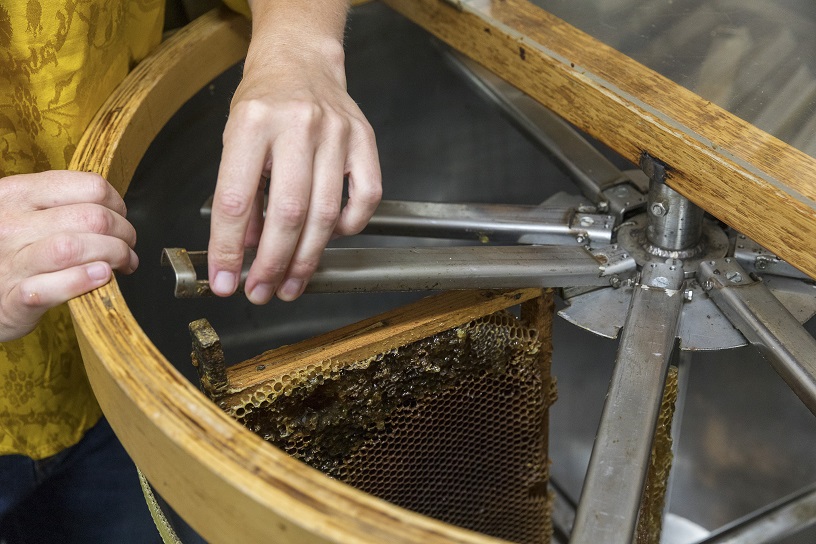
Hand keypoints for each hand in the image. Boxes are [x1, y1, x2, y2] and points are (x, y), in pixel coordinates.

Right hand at [0, 171, 138, 340]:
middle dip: (124, 232)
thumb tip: (112, 208)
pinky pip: (56, 286)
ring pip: (76, 248)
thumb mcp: (22, 214)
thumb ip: (58, 205)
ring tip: (124, 263)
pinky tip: (101, 278)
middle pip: (91, 218)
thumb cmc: (7, 249)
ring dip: (115, 255)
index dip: (117, 203)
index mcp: (16, 194)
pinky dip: (85, 280)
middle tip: (128, 245)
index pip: (88, 186)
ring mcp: (11, 262)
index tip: (120, 217)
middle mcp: (11, 225)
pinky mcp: (15, 299)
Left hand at [207, 21, 381, 304]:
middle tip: (262, 291)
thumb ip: (240, 193)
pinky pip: (366, 197)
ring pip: (325, 213)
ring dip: (307, 259)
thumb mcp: (234, 139)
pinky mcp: (364, 140)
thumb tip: (246, 251)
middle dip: (272, 264)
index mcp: (253, 122)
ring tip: (292, 284)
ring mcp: (336, 133)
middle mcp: (297, 125)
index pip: (237, 200)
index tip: (225, 281)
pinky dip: (350, 226)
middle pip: (287, 213)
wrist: (301, 61)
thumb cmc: (263, 102)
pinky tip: (332, 238)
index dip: (229, 249)